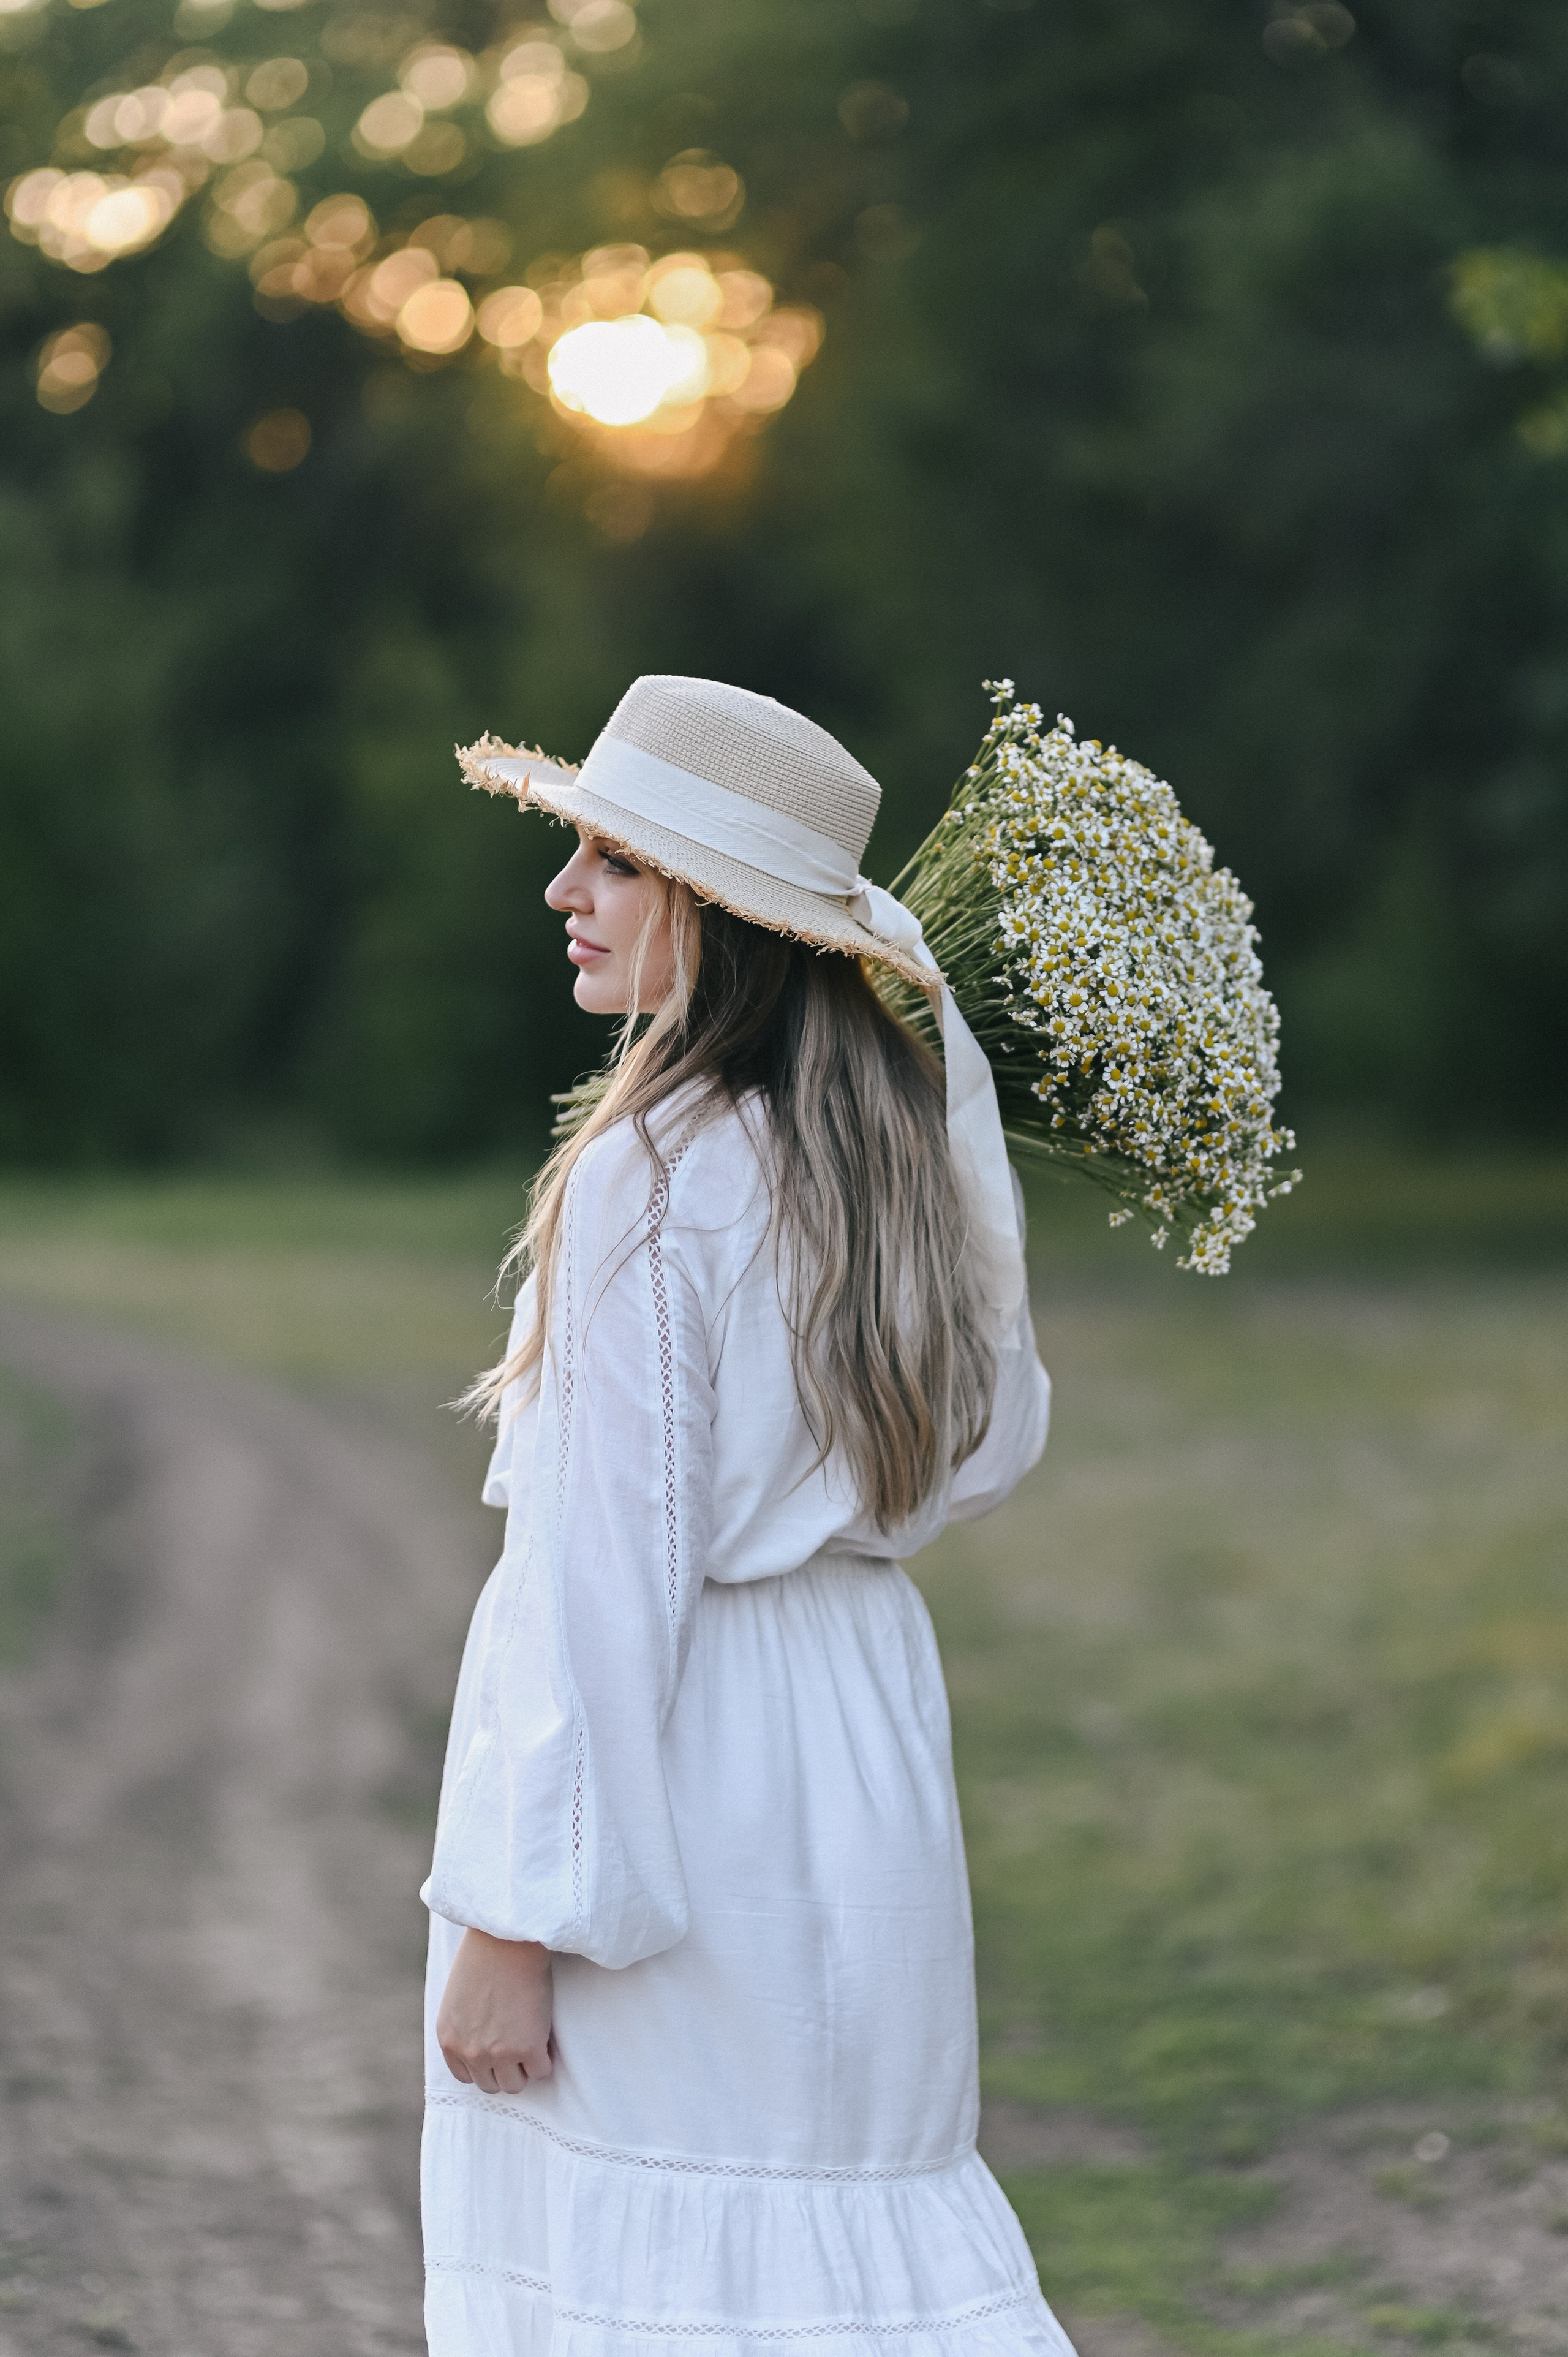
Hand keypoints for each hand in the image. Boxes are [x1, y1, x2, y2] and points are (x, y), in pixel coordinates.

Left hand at [437, 1930, 554, 2093]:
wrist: (507, 1939)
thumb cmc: (484, 1955)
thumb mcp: (457, 1997)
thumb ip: (463, 2025)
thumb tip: (480, 2039)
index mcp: (449, 2040)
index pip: (465, 2075)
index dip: (484, 2065)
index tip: (496, 2052)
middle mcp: (471, 2053)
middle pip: (490, 2084)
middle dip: (504, 2069)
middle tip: (517, 2048)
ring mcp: (499, 2054)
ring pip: (515, 2085)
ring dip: (524, 2069)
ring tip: (532, 2045)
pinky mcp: (529, 2048)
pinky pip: (541, 2072)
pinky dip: (546, 2061)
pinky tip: (546, 2040)